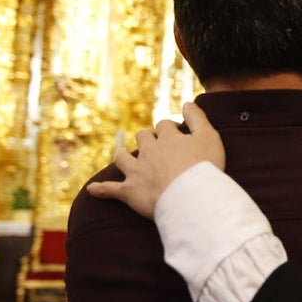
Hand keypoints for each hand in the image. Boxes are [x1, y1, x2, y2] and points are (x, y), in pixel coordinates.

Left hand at [87, 102, 224, 218]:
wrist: (191, 198)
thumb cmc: (204, 168)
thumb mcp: (209, 137)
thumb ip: (198, 118)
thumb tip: (187, 103)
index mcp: (168, 138)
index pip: (165, 126)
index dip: (170, 129)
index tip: (178, 135)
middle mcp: (149, 151)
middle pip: (143, 137)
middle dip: (147, 139)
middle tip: (156, 146)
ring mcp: (137, 171)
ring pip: (123, 157)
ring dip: (123, 155)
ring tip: (123, 155)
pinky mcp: (129, 192)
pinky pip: (110, 190)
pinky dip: (101, 189)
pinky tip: (92, 190)